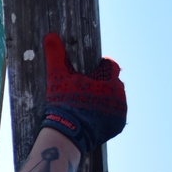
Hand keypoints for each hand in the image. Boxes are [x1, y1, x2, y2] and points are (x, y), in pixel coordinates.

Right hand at [40, 33, 125, 153]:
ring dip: (105, 97)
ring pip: (115, 98)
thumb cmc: (63, 104)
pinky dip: (106, 113)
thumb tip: (50, 36)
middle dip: (103, 82)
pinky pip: (114, 114)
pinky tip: (93, 114)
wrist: (67, 135)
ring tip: (88, 101)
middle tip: (85, 87)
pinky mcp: (118, 126)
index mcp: (110, 81)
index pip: (111, 66)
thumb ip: (55, 55)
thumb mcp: (57, 77)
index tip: (90, 70)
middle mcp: (120, 96)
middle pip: (113, 82)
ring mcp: (120, 113)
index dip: (100, 66)